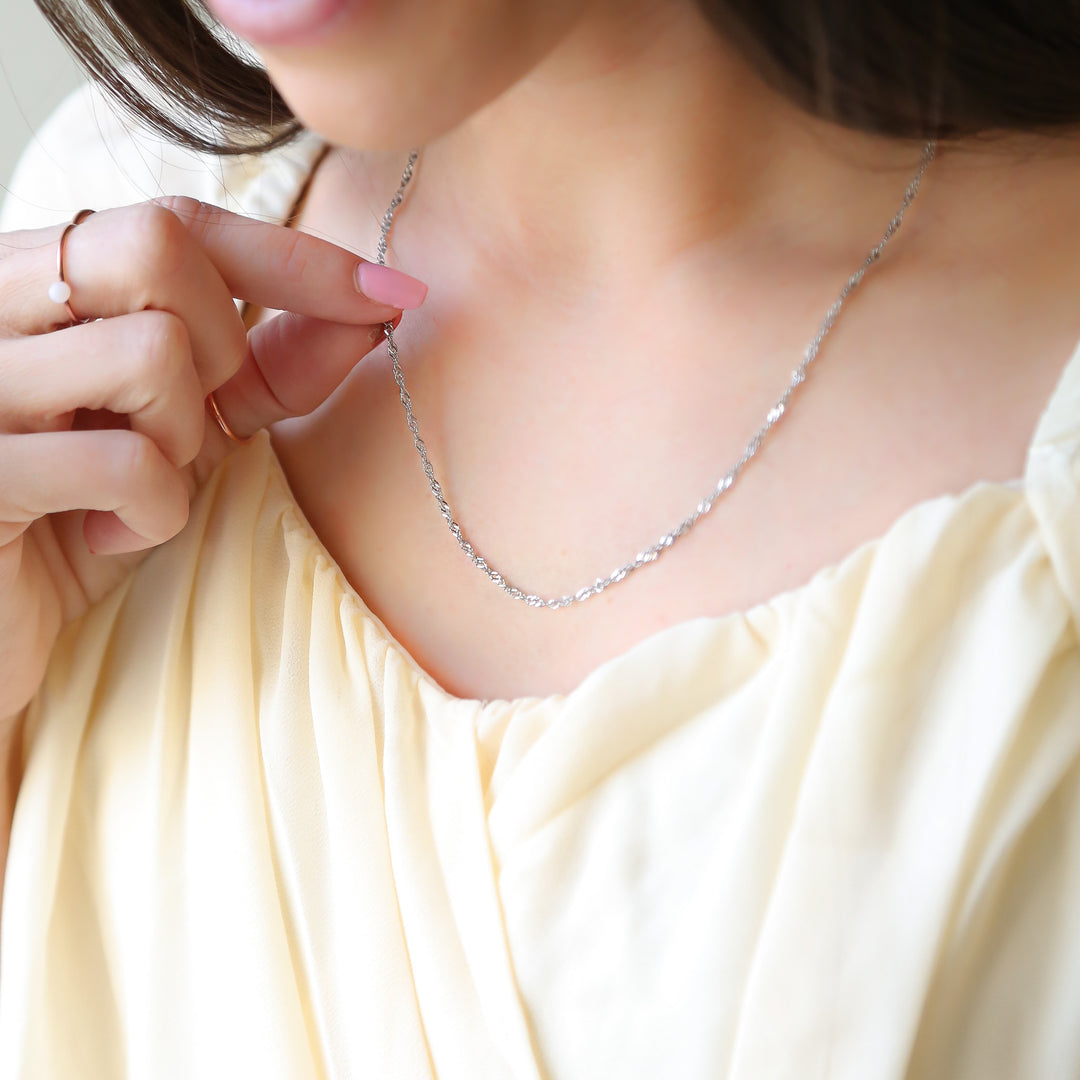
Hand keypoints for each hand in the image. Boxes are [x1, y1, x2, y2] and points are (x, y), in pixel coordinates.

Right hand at [0, 197, 426, 719]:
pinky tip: (106, 535)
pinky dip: (152, 514)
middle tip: (188, 416)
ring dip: (182, 440)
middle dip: (217, 343)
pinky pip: (125, 463)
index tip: (392, 298)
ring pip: (150, 352)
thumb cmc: (87, 514)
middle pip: (156, 246)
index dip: (296, 257)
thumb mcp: (184, 433)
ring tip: (135, 486)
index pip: (175, 220)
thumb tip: (370, 314)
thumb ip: (263, 368)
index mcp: (36, 282)